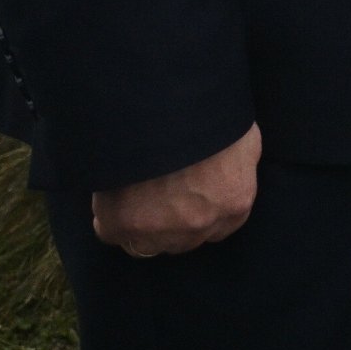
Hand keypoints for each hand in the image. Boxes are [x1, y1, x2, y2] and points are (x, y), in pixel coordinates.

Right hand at [92, 125, 259, 256]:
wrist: (170, 105)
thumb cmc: (211, 115)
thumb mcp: (243, 142)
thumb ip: (236, 170)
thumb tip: (225, 177)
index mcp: (234, 205)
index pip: (217, 230)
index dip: (197, 216)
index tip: (184, 202)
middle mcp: (200, 226)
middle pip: (181, 241)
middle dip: (170, 224)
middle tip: (156, 194)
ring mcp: (160, 230)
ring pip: (145, 244)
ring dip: (139, 225)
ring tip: (131, 194)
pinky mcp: (122, 224)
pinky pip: (109, 231)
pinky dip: (108, 216)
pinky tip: (110, 193)